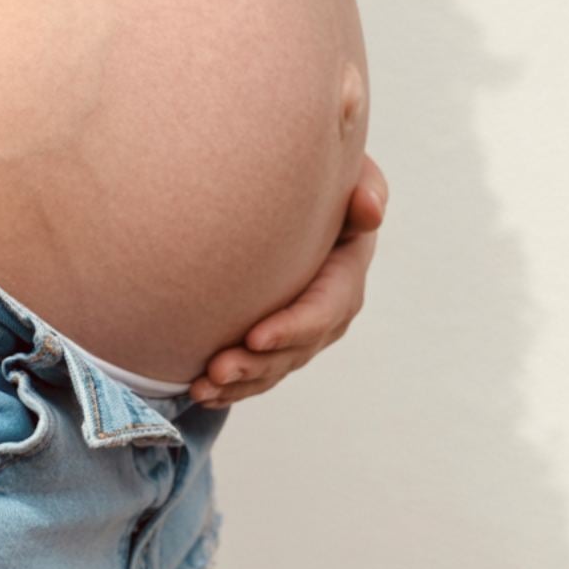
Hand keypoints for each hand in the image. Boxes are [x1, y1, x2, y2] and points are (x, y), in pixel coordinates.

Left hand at [188, 153, 388, 408]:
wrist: (304, 191)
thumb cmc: (328, 179)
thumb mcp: (356, 176)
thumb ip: (366, 188)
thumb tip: (369, 208)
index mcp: (346, 272)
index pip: (324, 308)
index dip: (292, 328)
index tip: (254, 337)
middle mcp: (329, 309)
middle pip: (296, 348)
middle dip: (257, 365)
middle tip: (215, 369)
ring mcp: (303, 327)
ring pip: (274, 366)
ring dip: (239, 383)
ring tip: (200, 388)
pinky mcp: (278, 334)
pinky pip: (258, 367)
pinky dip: (231, 385)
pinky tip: (199, 392)